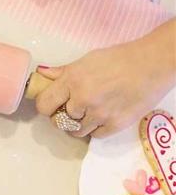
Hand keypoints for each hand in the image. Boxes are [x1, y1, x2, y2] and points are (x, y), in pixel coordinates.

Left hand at [35, 19, 175, 137]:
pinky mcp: (115, 124)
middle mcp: (83, 99)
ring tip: (88, 113)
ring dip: (78, 125)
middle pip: (59, 121)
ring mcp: (99, 114)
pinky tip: (102, 117)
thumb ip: (63, 72)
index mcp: (72, 81)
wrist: (154, 63)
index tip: (52, 105)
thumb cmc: (120, 58)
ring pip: (76, 131)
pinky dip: (96, 129)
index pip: (44, 105)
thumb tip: (41, 75)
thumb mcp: (87, 60)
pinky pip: (95, 135)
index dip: (46, 106)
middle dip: (62, 116)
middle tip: (73, 109)